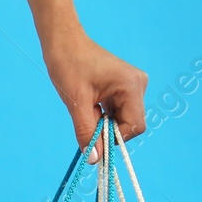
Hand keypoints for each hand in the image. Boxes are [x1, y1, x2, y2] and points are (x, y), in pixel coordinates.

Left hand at [42, 31, 147, 158]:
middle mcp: (138, 85)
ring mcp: (132, 86)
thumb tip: (94, 158)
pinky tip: (90, 105)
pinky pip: (117, 112)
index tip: (94, 139)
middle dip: (108, 131)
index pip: (134, 127)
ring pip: (122, 120)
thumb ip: (87, 132)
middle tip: (87, 120)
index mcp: (132, 86)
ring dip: (103, 124)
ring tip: (87, 108)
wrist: (64, 43)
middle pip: (130, 125)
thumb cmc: (69, 66)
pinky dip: (103, 117)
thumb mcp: (76, 104)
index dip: (114, 139)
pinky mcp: (124, 88)